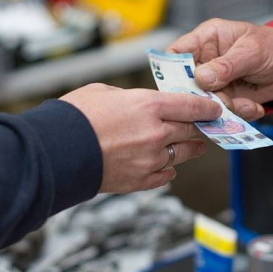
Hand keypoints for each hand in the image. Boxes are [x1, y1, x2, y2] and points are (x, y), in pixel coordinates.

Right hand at [60, 83, 221, 193]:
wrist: (57, 150)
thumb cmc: (75, 117)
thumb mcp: (105, 91)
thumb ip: (131, 98)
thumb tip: (140, 104)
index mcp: (149, 105)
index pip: (192, 106)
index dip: (207, 108)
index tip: (214, 109)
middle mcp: (156, 133)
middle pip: (191, 131)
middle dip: (199, 128)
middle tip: (205, 127)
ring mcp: (150, 159)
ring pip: (182, 154)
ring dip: (188, 149)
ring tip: (193, 146)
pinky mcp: (140, 180)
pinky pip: (166, 175)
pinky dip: (167, 169)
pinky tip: (167, 166)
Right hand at [168, 18, 272, 120]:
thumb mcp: (251, 52)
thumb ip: (226, 65)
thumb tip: (202, 77)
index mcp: (206, 40)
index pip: (176, 53)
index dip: (170, 70)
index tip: (176, 87)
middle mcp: (206, 62)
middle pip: (187, 84)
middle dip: (201, 97)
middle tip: (220, 102)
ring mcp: (215, 83)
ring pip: (205, 102)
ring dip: (224, 109)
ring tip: (246, 104)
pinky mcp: (226, 99)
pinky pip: (223, 112)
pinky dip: (239, 114)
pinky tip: (254, 106)